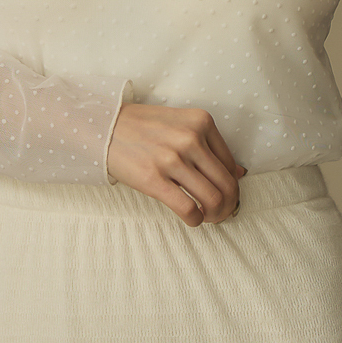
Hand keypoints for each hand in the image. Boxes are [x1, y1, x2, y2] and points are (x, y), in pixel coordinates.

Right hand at [107, 103, 246, 226]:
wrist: (103, 125)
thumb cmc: (142, 126)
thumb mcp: (180, 123)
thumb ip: (209, 144)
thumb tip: (238, 172)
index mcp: (201, 122)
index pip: (230, 164)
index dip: (231, 185)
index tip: (224, 195)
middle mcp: (190, 138)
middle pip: (226, 184)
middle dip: (228, 205)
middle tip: (221, 213)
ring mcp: (171, 159)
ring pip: (212, 198)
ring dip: (215, 215)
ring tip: (208, 217)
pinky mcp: (153, 179)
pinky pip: (188, 208)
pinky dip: (196, 219)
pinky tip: (192, 219)